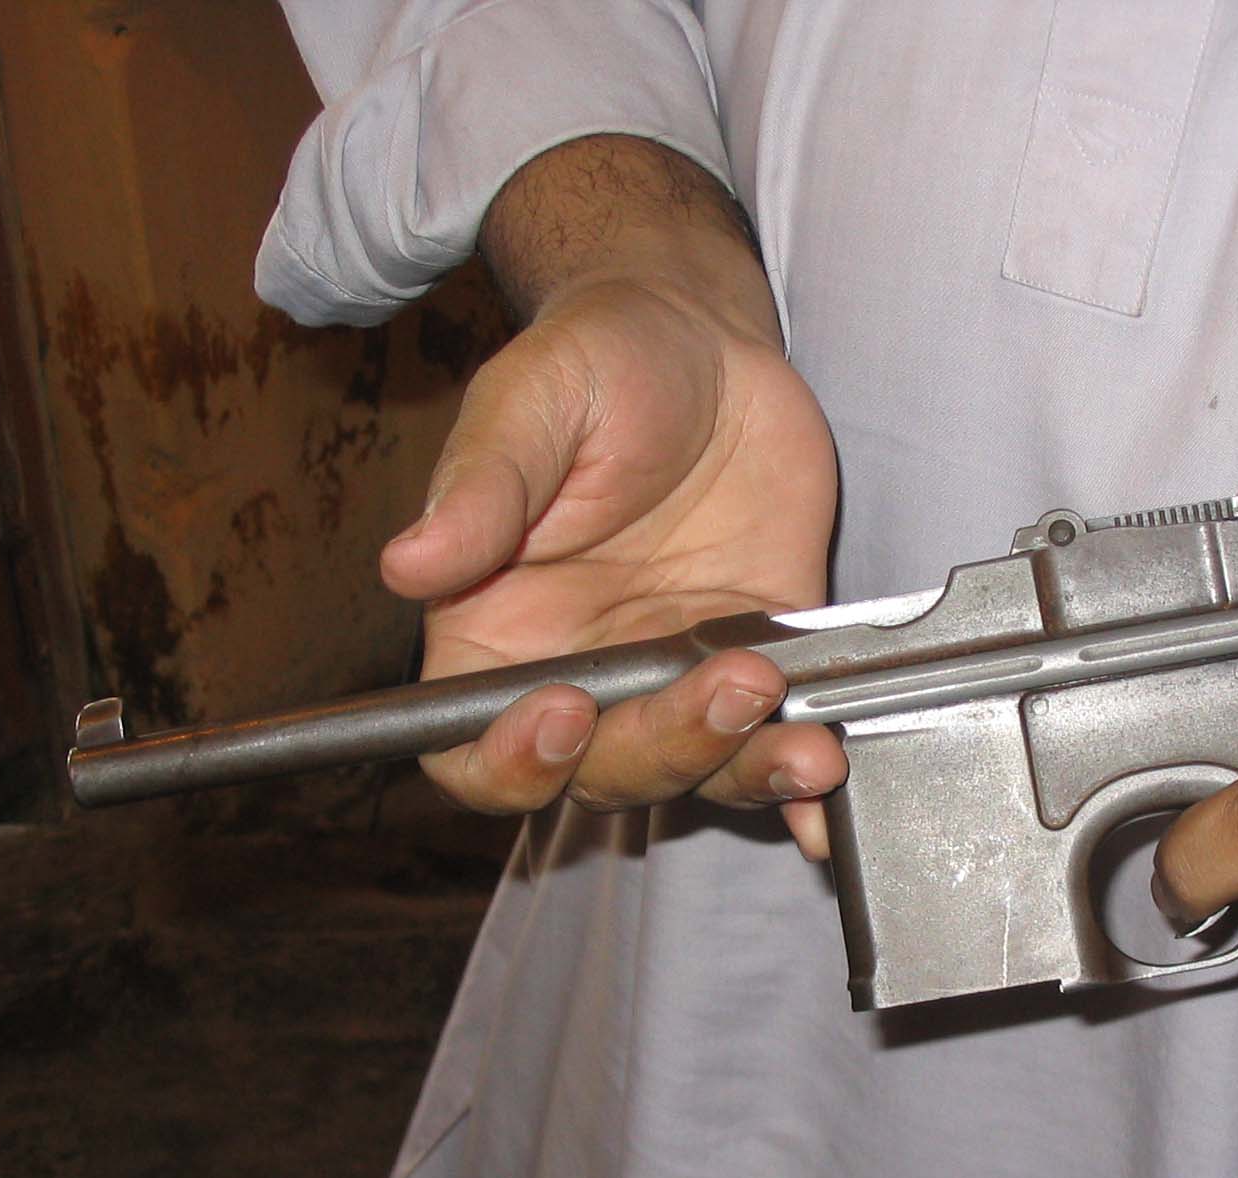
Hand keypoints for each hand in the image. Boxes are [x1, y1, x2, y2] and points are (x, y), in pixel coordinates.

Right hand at [384, 136, 845, 854]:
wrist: (704, 339)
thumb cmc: (594, 365)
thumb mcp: (527, 402)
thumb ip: (479, 488)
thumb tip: (408, 563)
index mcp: (499, 633)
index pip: (475, 749)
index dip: (510, 761)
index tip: (561, 711)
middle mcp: (586, 672)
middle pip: (606, 772)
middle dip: (669, 748)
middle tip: (732, 684)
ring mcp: (679, 675)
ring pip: (703, 769)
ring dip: (752, 769)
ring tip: (807, 745)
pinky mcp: (766, 656)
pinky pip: (781, 733)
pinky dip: (808, 777)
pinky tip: (830, 778)